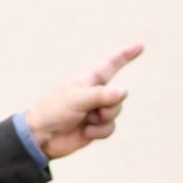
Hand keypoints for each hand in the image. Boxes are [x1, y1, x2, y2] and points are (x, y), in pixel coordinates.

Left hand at [25, 43, 142, 160]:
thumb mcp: (76, 99)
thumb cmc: (53, 111)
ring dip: (102, 120)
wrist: (42, 137)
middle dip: (108, 106)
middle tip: (91, 111)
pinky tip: (85, 132)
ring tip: (85, 121)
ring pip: (116, 113)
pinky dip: (99, 132)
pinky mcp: (96, 127)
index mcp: (88, 80)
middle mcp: (95, 94)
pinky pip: (110, 128)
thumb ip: (101, 95)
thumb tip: (124, 92)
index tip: (140, 45)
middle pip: (118, 96)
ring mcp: (96, 110)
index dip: (126, 55)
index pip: (111, 64)